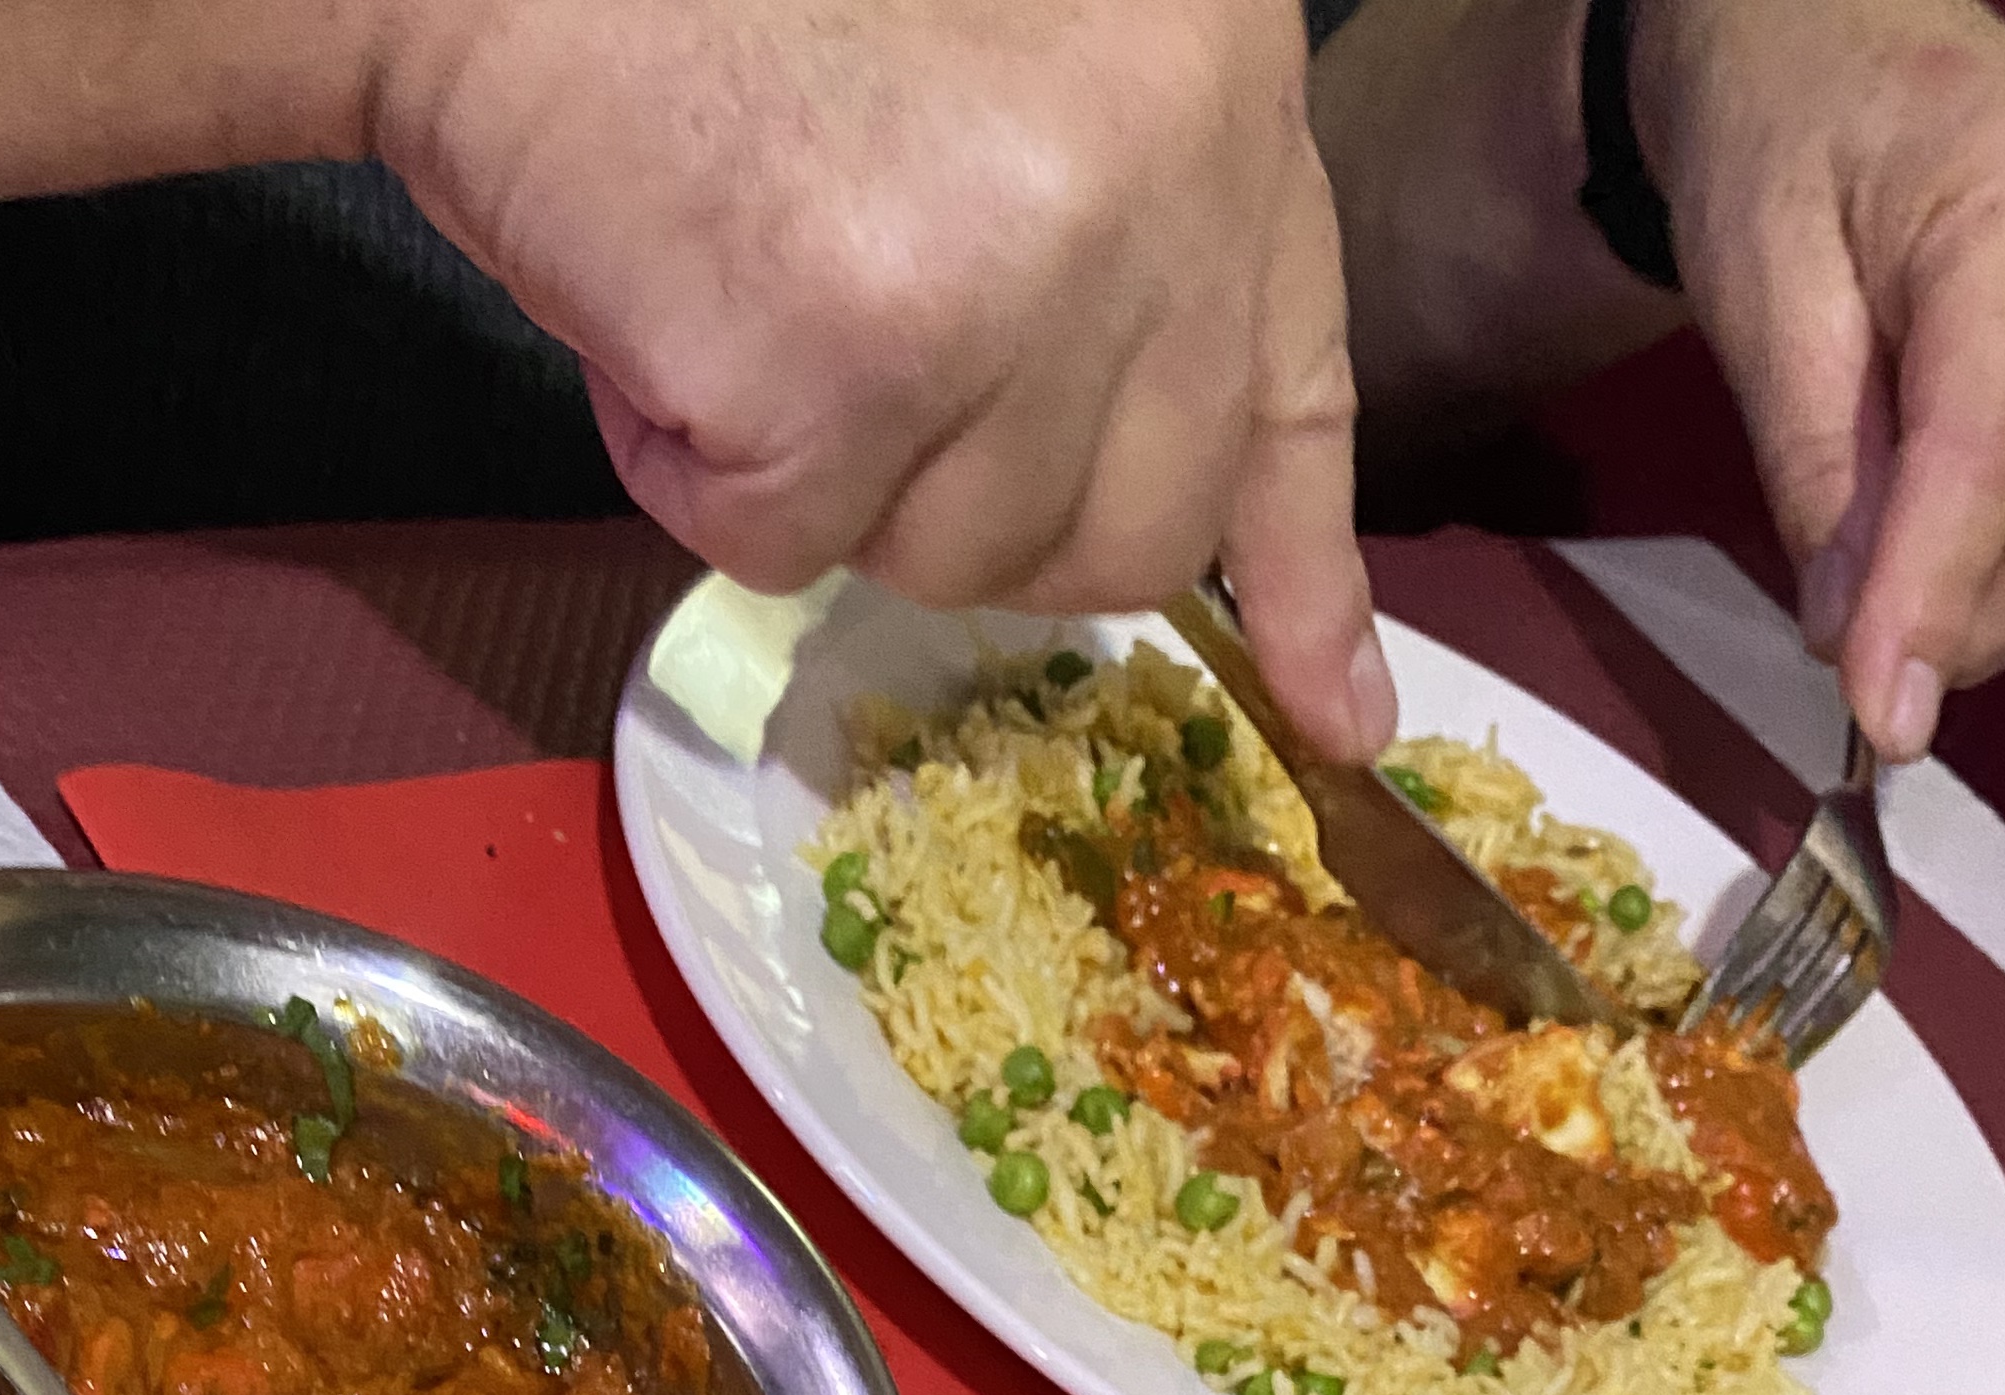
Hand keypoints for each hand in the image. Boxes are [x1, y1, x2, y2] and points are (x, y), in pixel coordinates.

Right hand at [373, 0, 1396, 758]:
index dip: (1303, 572)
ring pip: (960, 558)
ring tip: (746, 291)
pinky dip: (695, 472)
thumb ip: (1123, 274)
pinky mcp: (856, 366)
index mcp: (1216, 86)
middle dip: (980, 506)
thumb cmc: (733, 10)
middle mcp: (1160, 180)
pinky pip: (791, 550)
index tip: (1338, 715)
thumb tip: (1180, 542)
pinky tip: (667, 315)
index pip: (1292, 390)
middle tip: (853, 363)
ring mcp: (1016, 278)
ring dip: (823, 482)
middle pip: (1128, 533)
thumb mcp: (1013, 88)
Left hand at [1631, 0, 2004, 757]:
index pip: (1998, 451)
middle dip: (1990, 621)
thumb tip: (1851, 639)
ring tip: (1880, 588)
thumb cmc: (1782, 138)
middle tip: (1866, 659)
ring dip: (1997, 599)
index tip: (1877, 720)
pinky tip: (1921, 545)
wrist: (1836, 35)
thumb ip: (1813, 465)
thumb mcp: (1757, 292)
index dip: (1939, 600)